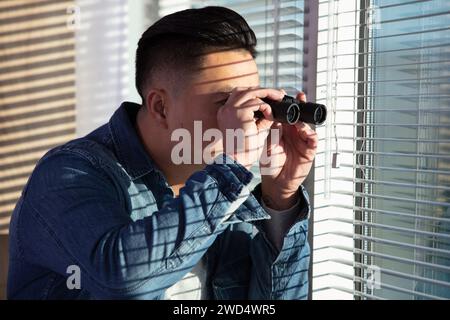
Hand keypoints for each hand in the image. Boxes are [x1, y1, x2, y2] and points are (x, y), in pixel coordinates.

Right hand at [216, 87, 283, 168]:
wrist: (238, 161)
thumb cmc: (246, 149)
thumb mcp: (255, 128)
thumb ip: (262, 115)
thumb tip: (274, 103)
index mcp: (226, 112)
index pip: (240, 95)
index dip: (256, 93)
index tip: (270, 96)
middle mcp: (225, 109)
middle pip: (245, 90)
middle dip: (263, 90)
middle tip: (279, 94)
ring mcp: (230, 109)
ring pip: (251, 92)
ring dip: (267, 93)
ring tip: (279, 97)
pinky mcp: (239, 113)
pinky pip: (256, 103)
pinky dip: (266, 107)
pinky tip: (270, 115)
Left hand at [259, 92, 317, 209]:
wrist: (275, 181)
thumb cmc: (271, 163)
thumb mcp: (269, 144)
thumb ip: (272, 131)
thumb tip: (273, 115)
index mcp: (283, 130)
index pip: (286, 114)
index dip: (287, 104)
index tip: (284, 94)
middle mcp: (294, 133)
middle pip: (300, 116)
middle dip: (300, 106)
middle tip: (299, 97)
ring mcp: (302, 141)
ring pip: (307, 126)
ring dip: (304, 121)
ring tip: (298, 120)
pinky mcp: (309, 151)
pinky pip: (313, 141)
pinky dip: (311, 135)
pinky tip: (306, 133)